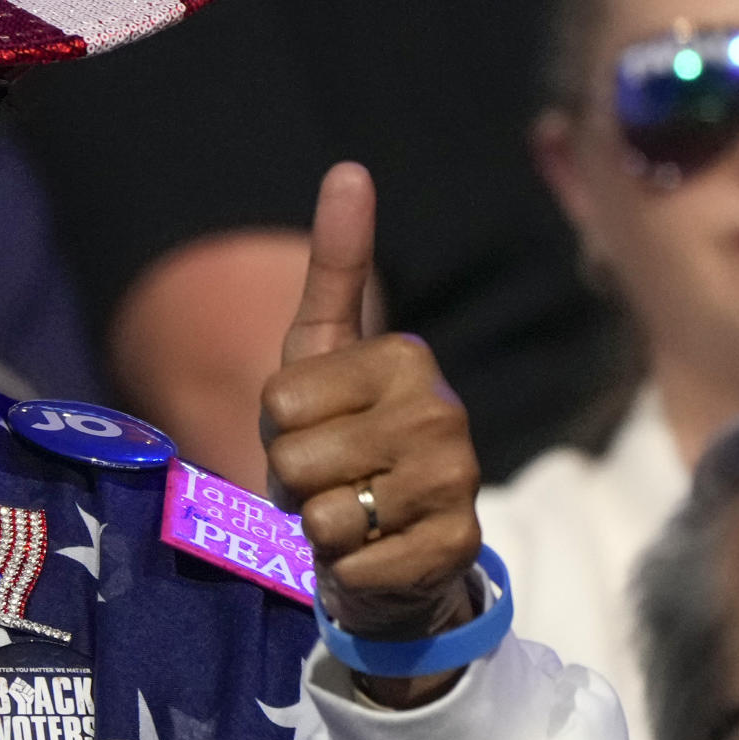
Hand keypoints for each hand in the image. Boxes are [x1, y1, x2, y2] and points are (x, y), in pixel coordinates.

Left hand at [260, 164, 481, 674]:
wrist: (390, 548)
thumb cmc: (342, 442)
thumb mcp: (322, 355)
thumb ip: (336, 268)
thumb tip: (349, 168)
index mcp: (409, 358)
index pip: (281, 401)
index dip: (281, 430)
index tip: (319, 431)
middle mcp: (443, 413)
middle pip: (297, 459)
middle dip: (298, 484)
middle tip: (334, 483)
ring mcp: (457, 482)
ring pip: (325, 516)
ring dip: (323, 529)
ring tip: (356, 517)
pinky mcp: (456, 548)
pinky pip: (355, 566)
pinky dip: (349, 572)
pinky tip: (378, 555)